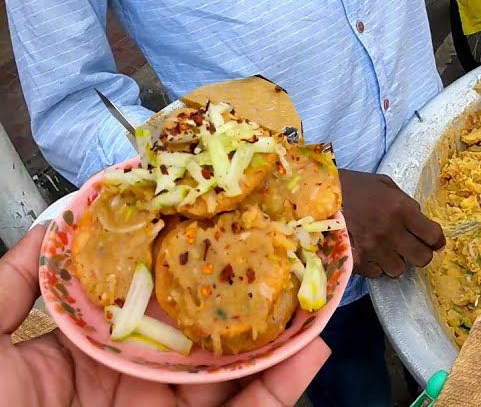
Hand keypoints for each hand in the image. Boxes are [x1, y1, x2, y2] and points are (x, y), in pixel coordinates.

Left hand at [0, 226, 330, 406]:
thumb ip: (11, 288)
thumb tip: (53, 227)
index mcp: (85, 358)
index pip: (147, 304)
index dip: (185, 267)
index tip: (218, 227)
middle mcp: (133, 385)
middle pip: (204, 336)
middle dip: (248, 297)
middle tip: (287, 254)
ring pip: (236, 373)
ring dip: (279, 337)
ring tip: (315, 294)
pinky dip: (282, 388)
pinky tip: (310, 349)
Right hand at [339, 170, 444, 277]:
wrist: (314, 196)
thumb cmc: (351, 185)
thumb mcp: (383, 183)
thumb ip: (404, 201)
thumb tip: (418, 218)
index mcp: (401, 209)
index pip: (433, 235)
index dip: (437, 241)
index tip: (434, 241)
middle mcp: (390, 231)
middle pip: (422, 258)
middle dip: (421, 254)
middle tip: (413, 248)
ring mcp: (372, 249)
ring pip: (398, 270)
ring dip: (396, 261)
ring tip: (387, 251)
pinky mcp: (355, 260)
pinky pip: (376, 273)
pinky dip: (375, 266)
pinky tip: (369, 254)